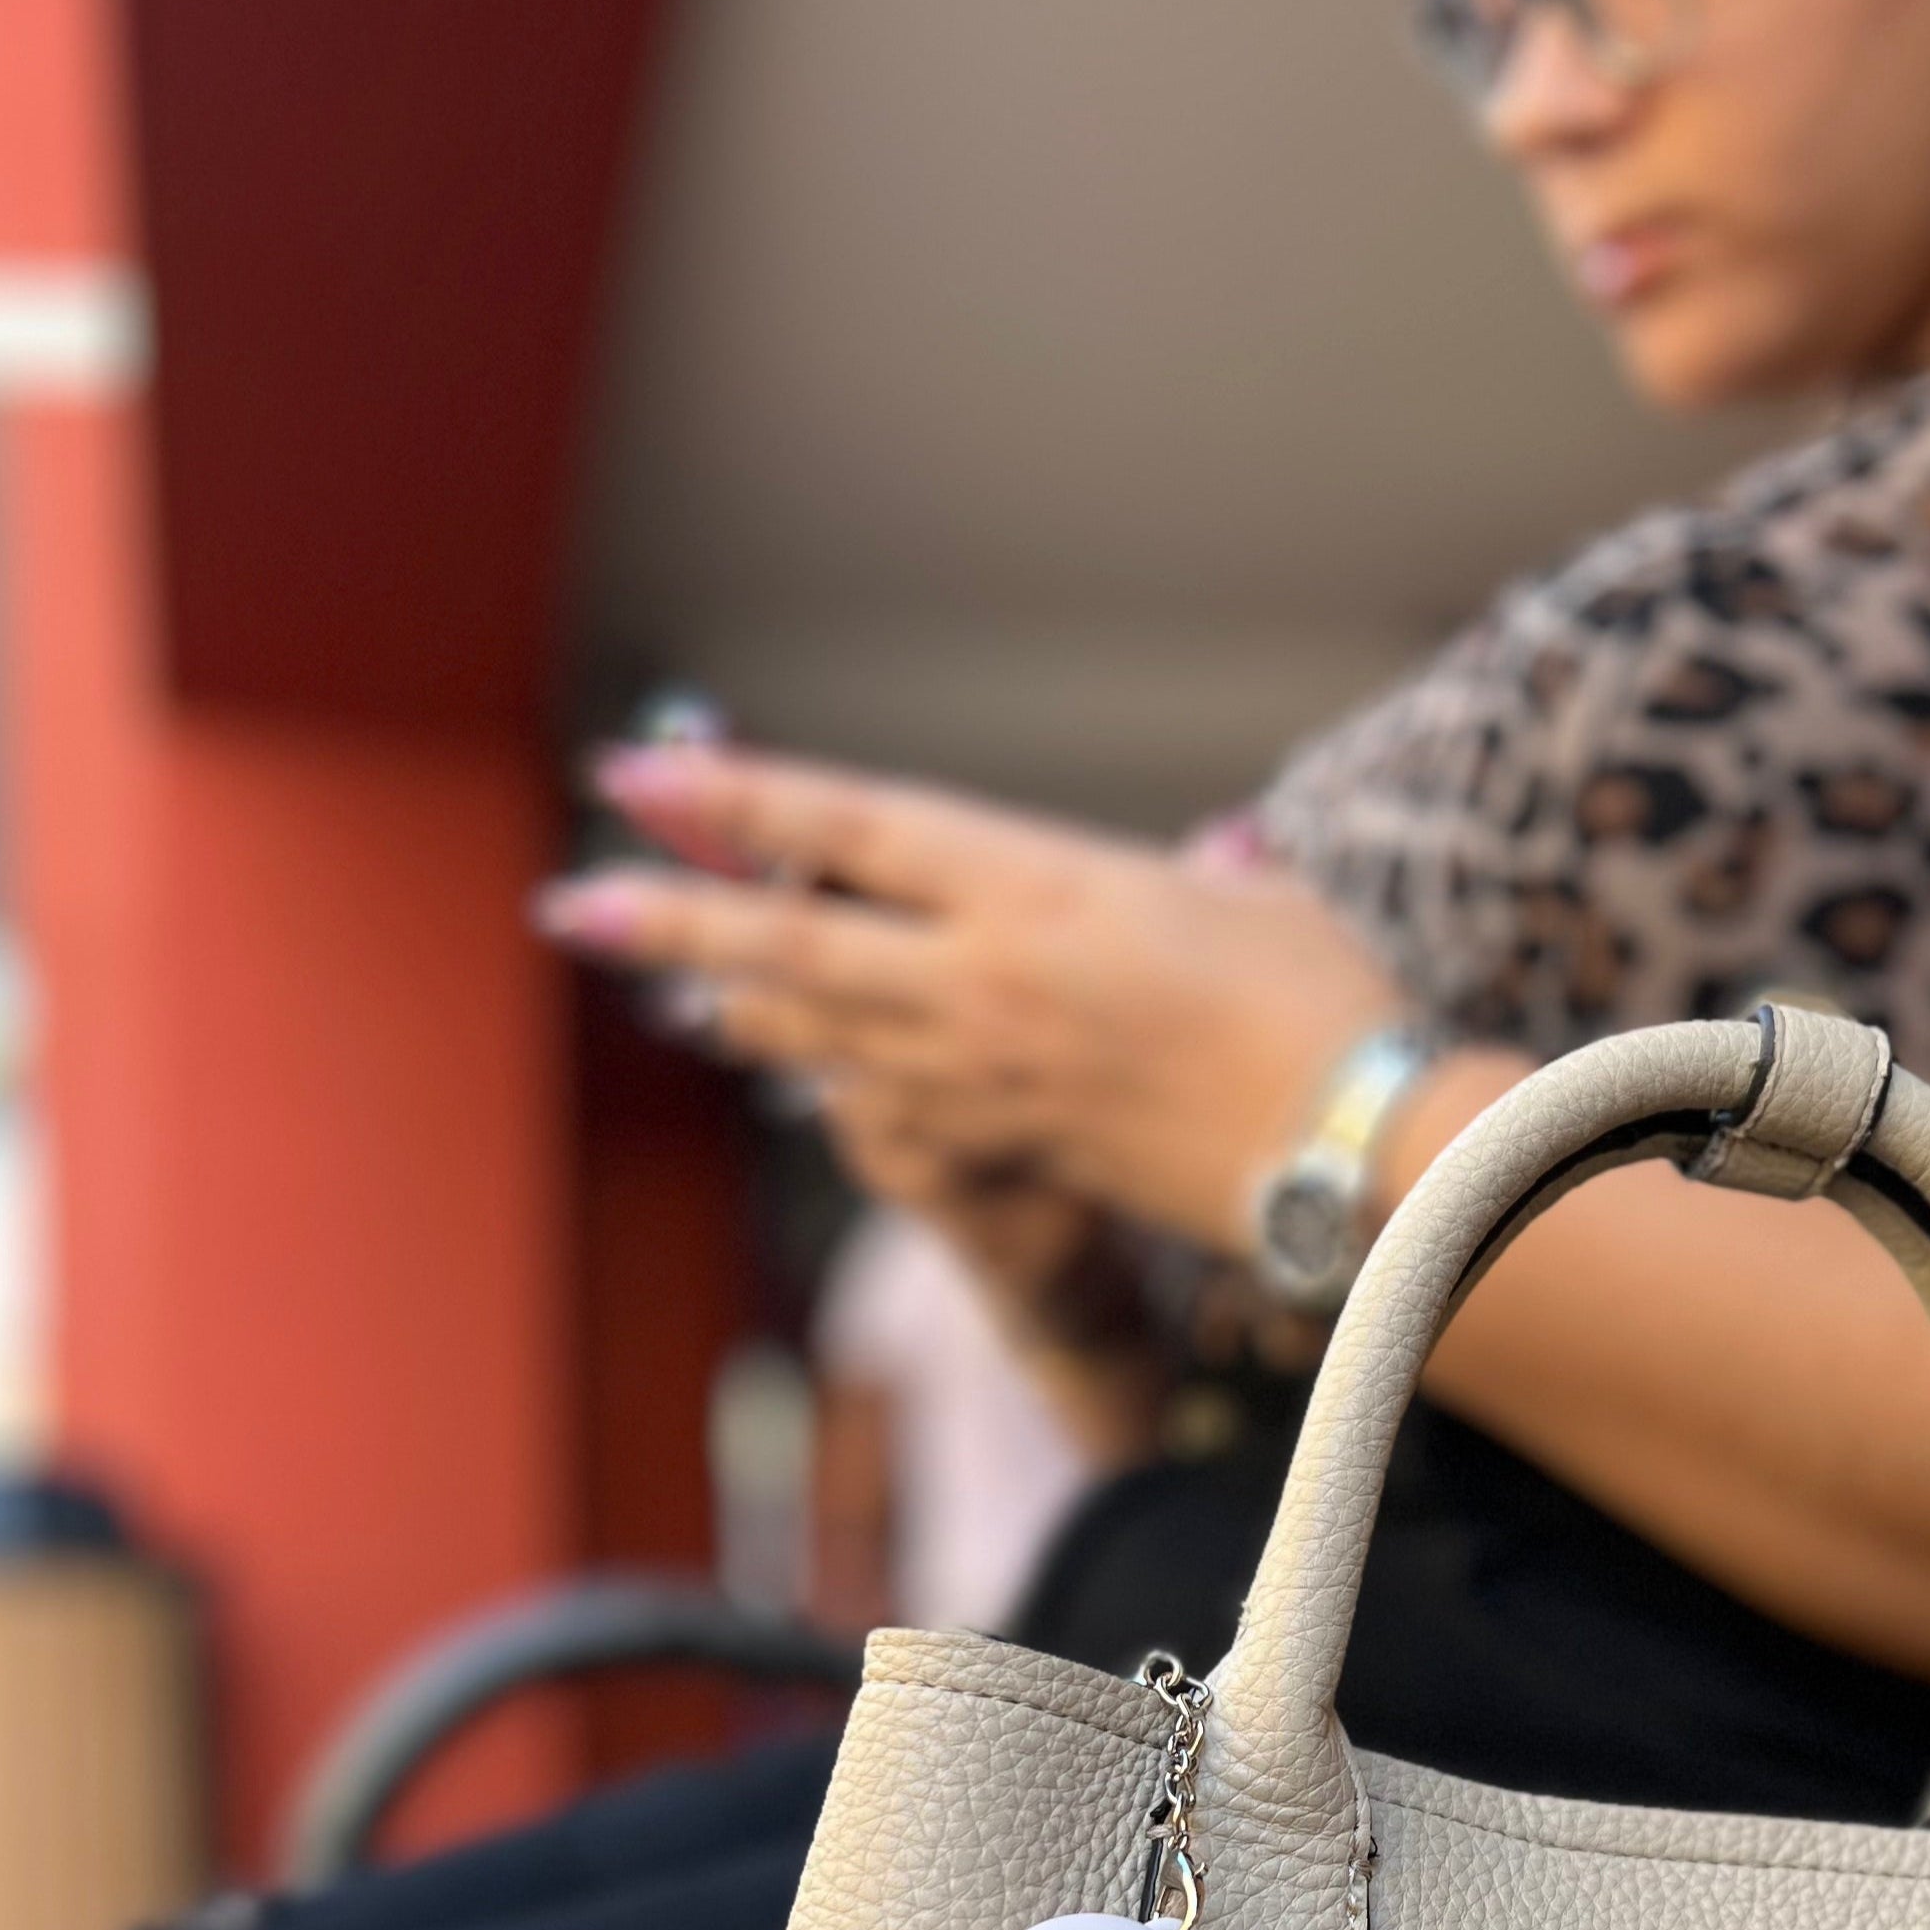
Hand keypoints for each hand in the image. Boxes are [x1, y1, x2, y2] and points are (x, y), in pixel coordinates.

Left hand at [533, 745, 1407, 1254]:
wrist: (1357, 1149)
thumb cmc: (1328, 1009)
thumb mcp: (1258, 907)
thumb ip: (1202, 880)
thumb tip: (1209, 865)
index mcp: (1037, 883)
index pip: (854, 828)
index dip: (740, 801)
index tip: (644, 778)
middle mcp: (986, 977)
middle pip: (794, 941)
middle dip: (674, 919)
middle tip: (571, 902)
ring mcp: (990, 1074)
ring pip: (824, 1035)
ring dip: (745, 1008)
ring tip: (680, 992)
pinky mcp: (1016, 1151)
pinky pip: (893, 1110)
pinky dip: (840, 1084)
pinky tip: (810, 1074)